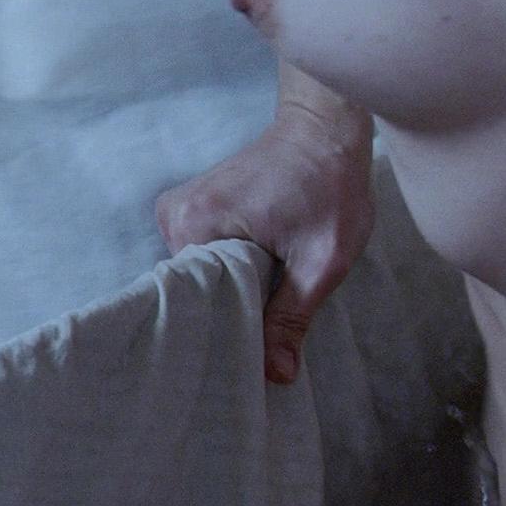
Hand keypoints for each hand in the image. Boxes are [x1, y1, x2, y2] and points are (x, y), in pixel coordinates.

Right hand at [156, 105, 374, 384]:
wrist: (328, 130)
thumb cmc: (331, 186)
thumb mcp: (322, 260)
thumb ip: (293, 317)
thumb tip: (276, 376)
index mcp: (193, 225)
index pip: (194, 302)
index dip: (225, 332)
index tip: (247, 360)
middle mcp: (174, 216)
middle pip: (197, 290)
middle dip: (232, 314)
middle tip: (265, 343)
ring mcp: (182, 209)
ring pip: (205, 275)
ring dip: (236, 292)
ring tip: (268, 307)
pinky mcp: (198, 207)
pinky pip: (209, 256)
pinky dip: (235, 271)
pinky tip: (262, 283)